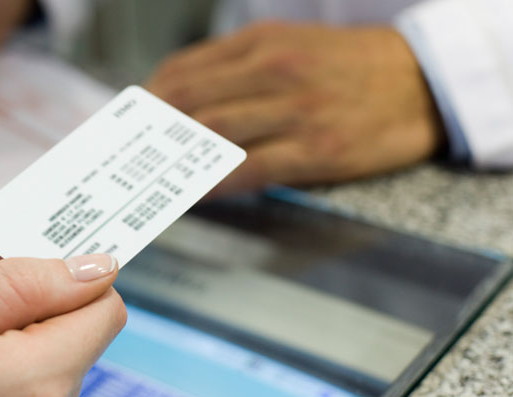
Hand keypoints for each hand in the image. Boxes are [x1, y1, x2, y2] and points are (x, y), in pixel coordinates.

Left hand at [146, 22, 443, 194]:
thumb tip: (180, 97)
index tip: (132, 123)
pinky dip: (215, 183)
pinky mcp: (317, 150)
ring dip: (177, 160)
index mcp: (262, 43)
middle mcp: (274, 71)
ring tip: (153, 178)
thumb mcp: (290, 45)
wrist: (424, 83)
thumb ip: (236, 67)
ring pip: (214, 136)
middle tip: (132, 156)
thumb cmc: (348, 66)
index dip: (148, 101)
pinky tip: (194, 193)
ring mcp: (296, 111)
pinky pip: (250, 170)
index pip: (183, 71)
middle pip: (189, 103)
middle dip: (154, 133)